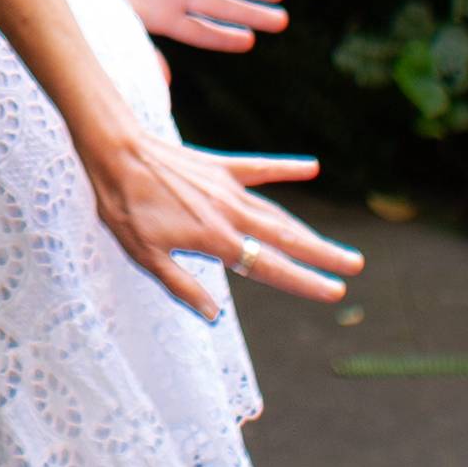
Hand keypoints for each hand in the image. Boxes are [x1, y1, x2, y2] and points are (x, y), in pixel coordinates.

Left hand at [78, 129, 361, 318]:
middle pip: (284, 238)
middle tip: (355, 265)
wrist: (112, 149)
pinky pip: (257, 168)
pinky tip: (310, 166)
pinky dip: (284, 168)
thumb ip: (182, 286)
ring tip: (335, 246)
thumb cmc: (123, 205)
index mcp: (214, 239)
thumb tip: (213, 317)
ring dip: (307, 230)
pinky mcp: (216, 165)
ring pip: (276, 212)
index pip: (269, 267)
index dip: (304, 282)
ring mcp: (225, 186)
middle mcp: (229, 213)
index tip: (336, 292)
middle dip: (321, 255)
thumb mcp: (144, 256)